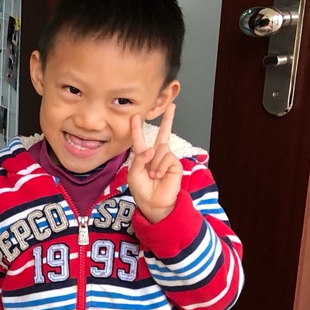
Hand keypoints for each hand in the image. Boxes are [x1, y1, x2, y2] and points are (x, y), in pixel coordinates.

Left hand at [127, 105, 182, 222]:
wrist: (153, 204)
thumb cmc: (142, 190)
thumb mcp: (134, 173)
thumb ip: (140, 158)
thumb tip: (153, 149)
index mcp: (143, 157)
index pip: (140, 140)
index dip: (136, 128)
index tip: (135, 116)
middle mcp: (156, 156)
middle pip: (162, 134)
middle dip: (168, 120)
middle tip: (171, 106)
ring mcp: (166, 159)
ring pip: (160, 149)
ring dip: (154, 163)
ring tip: (153, 175)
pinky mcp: (175, 164)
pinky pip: (166, 157)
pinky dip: (161, 166)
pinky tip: (160, 175)